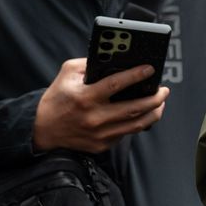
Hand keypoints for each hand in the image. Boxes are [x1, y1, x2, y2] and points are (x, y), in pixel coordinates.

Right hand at [33, 59, 167, 152]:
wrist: (41, 129)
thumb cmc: (57, 98)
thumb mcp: (67, 74)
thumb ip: (89, 64)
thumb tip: (115, 61)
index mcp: (84, 97)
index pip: (115, 84)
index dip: (136, 76)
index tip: (150, 69)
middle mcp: (94, 117)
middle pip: (134, 109)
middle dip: (155, 98)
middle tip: (164, 90)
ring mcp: (99, 134)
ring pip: (136, 125)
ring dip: (154, 113)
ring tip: (160, 102)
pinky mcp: (101, 145)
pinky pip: (126, 133)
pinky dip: (138, 123)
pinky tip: (143, 114)